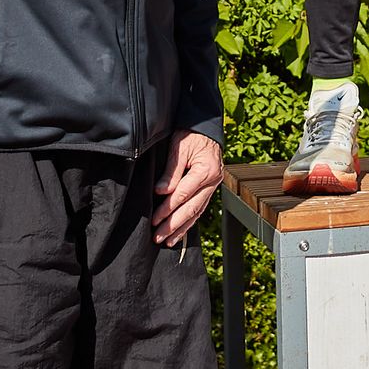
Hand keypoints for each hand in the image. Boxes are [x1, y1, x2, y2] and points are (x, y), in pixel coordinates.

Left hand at [152, 130, 223, 246]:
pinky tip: (180, 232)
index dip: (168, 207)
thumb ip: (171, 171)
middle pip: (191, 208)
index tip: (154, 218)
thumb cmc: (191, 133)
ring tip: (167, 241)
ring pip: (197, 212)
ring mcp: (213, 185)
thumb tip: (161, 192)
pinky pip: (200, 208)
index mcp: (206, 170)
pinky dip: (189, 221)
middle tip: (158, 236)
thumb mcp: (179, 147)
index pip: (184, 194)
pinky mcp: (209, 188)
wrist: (205, 126)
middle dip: (173, 224)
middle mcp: (213, 180)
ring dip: (181, 228)